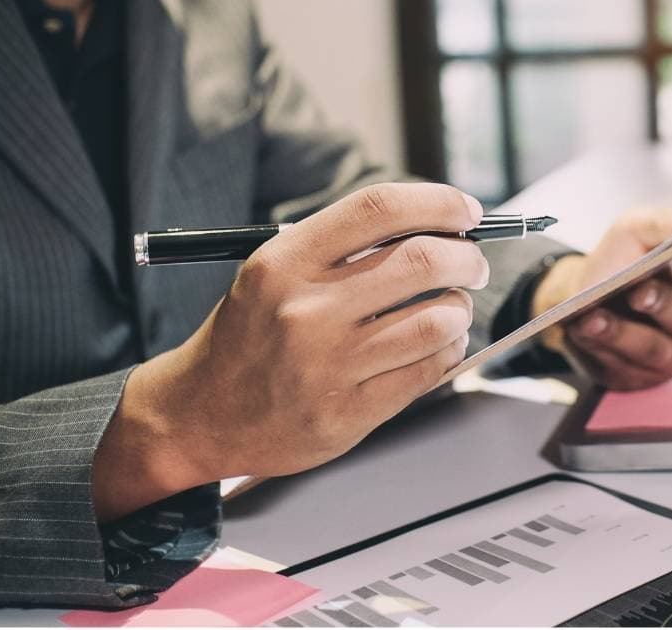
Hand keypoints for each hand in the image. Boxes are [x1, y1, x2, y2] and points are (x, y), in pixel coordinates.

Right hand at [93, 183, 488, 519]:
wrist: (200, 415)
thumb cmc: (248, 337)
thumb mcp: (274, 273)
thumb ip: (342, 249)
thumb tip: (434, 225)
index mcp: (285, 262)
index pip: (380, 209)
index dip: (439, 203)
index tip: (466, 211)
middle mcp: (306, 310)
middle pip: (423, 261)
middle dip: (466, 258)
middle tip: (471, 264)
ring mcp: (329, 365)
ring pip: (437, 320)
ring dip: (460, 309)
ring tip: (452, 309)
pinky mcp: (348, 413)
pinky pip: (428, 370)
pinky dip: (449, 350)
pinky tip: (439, 345)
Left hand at [532, 208, 671, 390]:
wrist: (584, 297)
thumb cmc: (623, 262)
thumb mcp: (638, 230)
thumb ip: (666, 222)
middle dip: (662, 304)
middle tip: (639, 291)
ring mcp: (669, 361)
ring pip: (649, 349)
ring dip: (619, 332)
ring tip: (592, 317)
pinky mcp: (636, 377)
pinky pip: (619, 366)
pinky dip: (597, 347)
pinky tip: (579, 331)